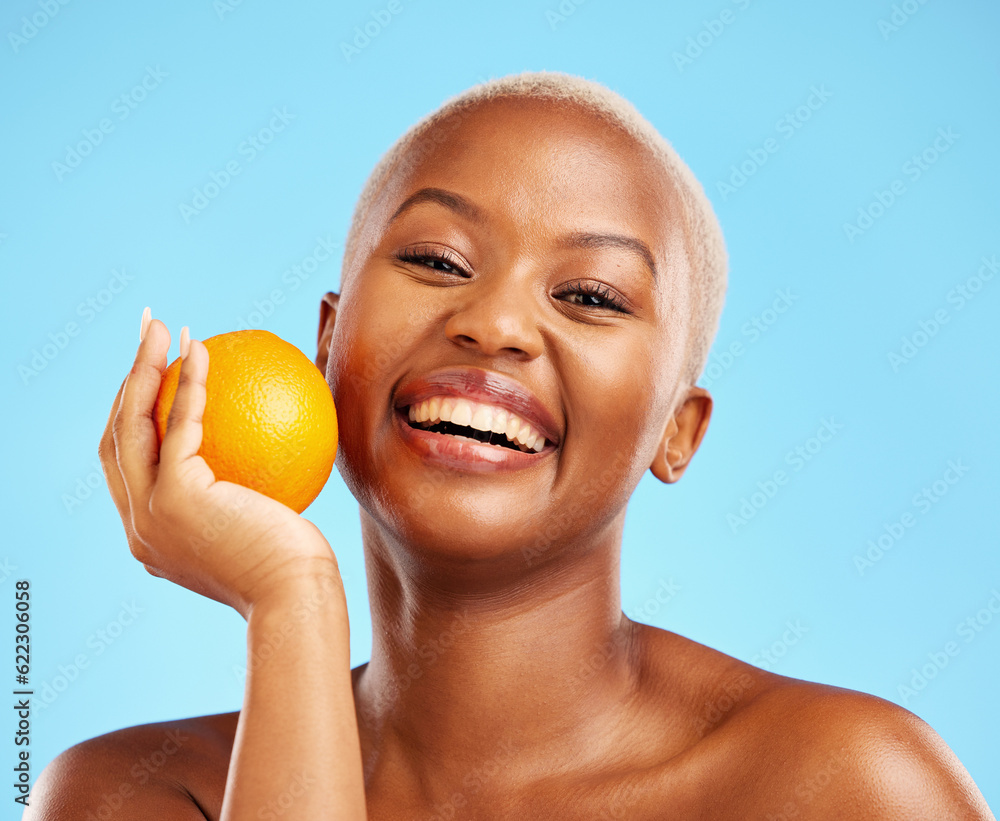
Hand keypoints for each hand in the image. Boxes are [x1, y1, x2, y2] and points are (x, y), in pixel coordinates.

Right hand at [98, 311, 342, 619]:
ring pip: (132, 423)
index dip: (134, 415)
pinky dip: (188, 383)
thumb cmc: (297, 570)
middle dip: (126, 379)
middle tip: (149, 336)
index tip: (158, 375)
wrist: (297, 602)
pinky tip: (203, 348)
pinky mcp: (172, 500)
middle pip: (116, 436)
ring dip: (144, 367)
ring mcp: (147, 515)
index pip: (129, 465)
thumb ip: (252, 498)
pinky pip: (179, 425)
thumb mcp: (267, 527)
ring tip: (165, 326)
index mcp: (153, 534)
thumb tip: (276, 452)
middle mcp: (138, 526)